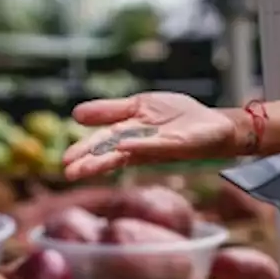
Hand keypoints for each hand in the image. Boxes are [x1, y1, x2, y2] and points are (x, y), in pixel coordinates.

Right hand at [63, 92, 242, 179]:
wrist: (214, 124)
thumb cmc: (177, 117)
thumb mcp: (139, 105)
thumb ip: (110, 110)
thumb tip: (76, 114)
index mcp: (128, 133)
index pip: (102, 143)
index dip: (85, 151)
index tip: (66, 161)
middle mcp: (139, 144)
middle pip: (110, 153)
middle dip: (90, 163)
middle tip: (70, 173)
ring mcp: (156, 146)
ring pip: (127, 154)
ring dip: (107, 161)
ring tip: (86, 169)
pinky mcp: (175, 145)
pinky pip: (155, 146)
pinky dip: (140, 146)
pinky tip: (124, 148)